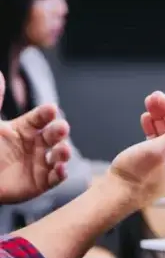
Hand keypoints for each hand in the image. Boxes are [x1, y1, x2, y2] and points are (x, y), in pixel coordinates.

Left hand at [0, 73, 70, 202]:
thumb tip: (0, 76)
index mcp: (24, 128)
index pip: (40, 118)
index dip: (46, 114)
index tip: (51, 109)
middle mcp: (36, 144)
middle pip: (53, 135)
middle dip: (60, 131)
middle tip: (62, 127)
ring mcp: (40, 163)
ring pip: (58, 156)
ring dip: (64, 153)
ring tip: (64, 150)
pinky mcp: (42, 182)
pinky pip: (55, 178)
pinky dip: (61, 174)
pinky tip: (61, 169)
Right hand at [110, 91, 164, 205]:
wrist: (115, 195)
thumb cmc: (136, 177)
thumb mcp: (160, 150)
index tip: (158, 97)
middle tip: (151, 98)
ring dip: (159, 117)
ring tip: (147, 105)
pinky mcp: (159, 163)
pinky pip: (161, 140)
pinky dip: (154, 128)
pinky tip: (145, 119)